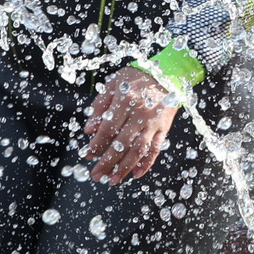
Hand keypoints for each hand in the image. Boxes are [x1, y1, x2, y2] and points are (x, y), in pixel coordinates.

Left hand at [84, 67, 177, 183]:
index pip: (108, 129)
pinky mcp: (164, 128)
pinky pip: (155, 149)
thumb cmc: (135, 79)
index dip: (96, 145)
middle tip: (97, 175)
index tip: (88, 155)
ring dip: (125, 168)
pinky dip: (147, 164)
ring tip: (113, 180)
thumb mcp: (113, 85)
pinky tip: (136, 174)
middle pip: (122, 144)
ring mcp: (154, 122)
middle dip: (108, 162)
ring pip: (138, 150)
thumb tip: (88, 130)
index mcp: (125, 101)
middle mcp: (140, 113)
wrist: (166, 74)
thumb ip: (100, 107)